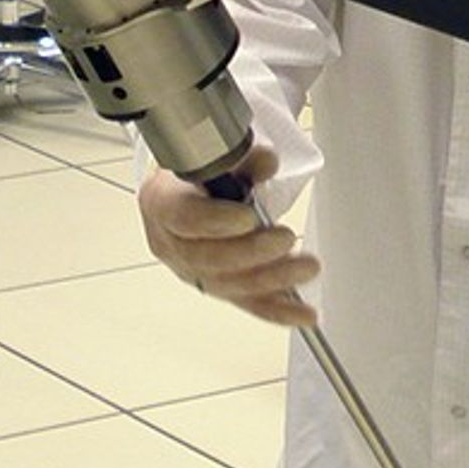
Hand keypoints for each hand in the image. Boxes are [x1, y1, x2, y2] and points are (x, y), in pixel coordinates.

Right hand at [136, 142, 318, 325]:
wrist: (188, 192)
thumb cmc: (198, 174)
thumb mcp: (216, 154)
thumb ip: (242, 158)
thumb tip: (266, 163)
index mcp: (161, 204)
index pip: (183, 218)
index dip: (216, 221)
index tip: (249, 217)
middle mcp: (171, 244)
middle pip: (207, 258)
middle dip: (251, 253)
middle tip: (285, 238)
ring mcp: (192, 271)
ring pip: (229, 285)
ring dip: (272, 280)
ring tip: (306, 268)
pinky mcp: (217, 288)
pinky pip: (246, 304)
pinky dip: (278, 309)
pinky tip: (303, 313)